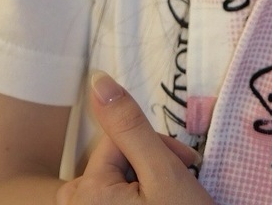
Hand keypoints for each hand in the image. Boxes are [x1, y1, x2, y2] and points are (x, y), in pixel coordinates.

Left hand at [56, 72, 216, 203]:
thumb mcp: (163, 173)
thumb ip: (130, 125)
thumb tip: (98, 79)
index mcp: (84, 191)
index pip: (122, 136)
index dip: (160, 144)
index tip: (187, 165)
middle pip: (118, 157)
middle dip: (153, 163)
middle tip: (182, 184)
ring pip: (118, 178)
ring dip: (148, 181)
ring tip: (172, 199)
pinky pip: (113, 199)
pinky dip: (138, 200)